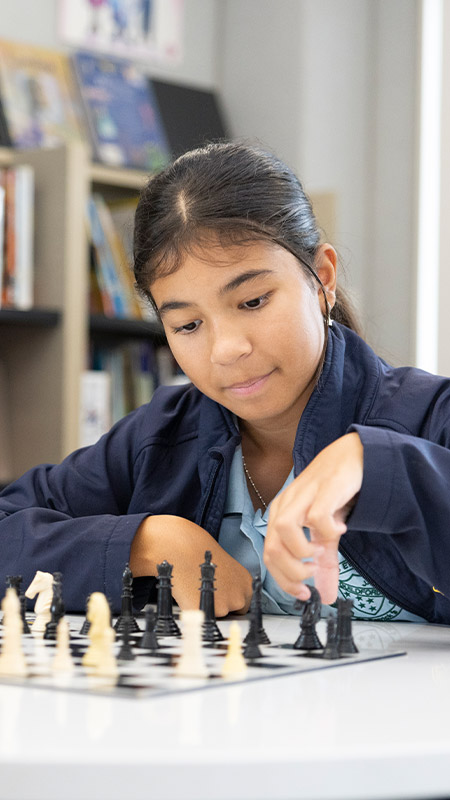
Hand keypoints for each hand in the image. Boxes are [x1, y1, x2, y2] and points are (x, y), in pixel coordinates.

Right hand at [130, 514, 252, 615]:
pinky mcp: (205, 613)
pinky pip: (199, 617)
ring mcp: (222, 607)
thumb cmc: (200, 554)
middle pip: (231, 613)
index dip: (229, 601)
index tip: (219, 596)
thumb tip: (228, 597)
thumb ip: (231, 585)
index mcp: (246, 584)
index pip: (243, 605)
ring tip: (196, 589)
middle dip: (219, 606)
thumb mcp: (226, 568)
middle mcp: (238, 597)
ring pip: (214, 617)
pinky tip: (189, 595)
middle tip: (205, 590)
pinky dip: (193, 610)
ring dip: (206, 608)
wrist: (181, 548)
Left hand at [263, 432, 362, 603]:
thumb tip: (326, 596)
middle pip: (272, 547)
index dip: (284, 580)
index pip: (269, 555)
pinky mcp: (325, 488)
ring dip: (302, 552)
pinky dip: (327, 531)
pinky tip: (339, 531)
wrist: (354, 455)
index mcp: (281, 515)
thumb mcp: (328, 533)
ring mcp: (304, 494)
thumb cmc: (336, 491)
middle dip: (291, 572)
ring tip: (320, 554)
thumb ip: (325, 564)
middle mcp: (287, 504)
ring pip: (283, 529)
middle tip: (313, 574)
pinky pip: (317, 516)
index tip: (304, 594)